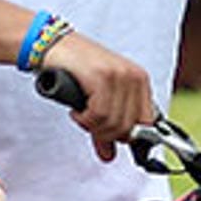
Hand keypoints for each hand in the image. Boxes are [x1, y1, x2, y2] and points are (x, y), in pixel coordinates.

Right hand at [37, 35, 153, 161]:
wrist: (53, 44)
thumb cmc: (76, 70)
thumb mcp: (98, 98)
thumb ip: (106, 127)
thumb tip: (109, 156)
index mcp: (140, 80)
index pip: (147, 124)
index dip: (127, 137)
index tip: (109, 138)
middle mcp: (134, 76)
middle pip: (129, 129)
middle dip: (106, 134)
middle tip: (89, 123)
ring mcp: (119, 76)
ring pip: (114, 124)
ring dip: (92, 127)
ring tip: (81, 114)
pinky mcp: (101, 77)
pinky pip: (98, 115)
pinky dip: (84, 119)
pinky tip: (76, 110)